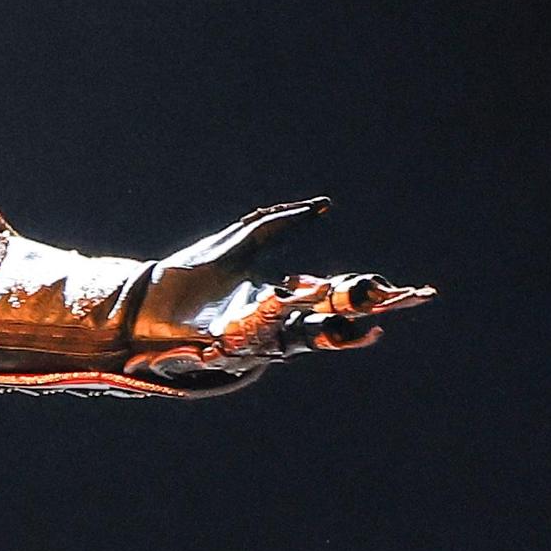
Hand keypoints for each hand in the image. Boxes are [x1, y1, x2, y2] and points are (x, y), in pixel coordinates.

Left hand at [124, 199, 435, 385]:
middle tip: (397, 307)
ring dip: (327, 330)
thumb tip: (326, 206)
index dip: (369, 292)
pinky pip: (258, 339)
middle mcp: (275, 322)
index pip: (336, 295)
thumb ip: (282, 223)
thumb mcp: (245, 238)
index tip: (405, 289)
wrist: (144, 298)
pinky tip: (294, 313)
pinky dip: (276, 327)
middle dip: (363, 315)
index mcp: (283, 296)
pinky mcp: (225, 344)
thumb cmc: (192, 273)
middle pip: (329, 320)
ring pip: (301, 337)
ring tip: (359, 323)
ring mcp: (252, 336)